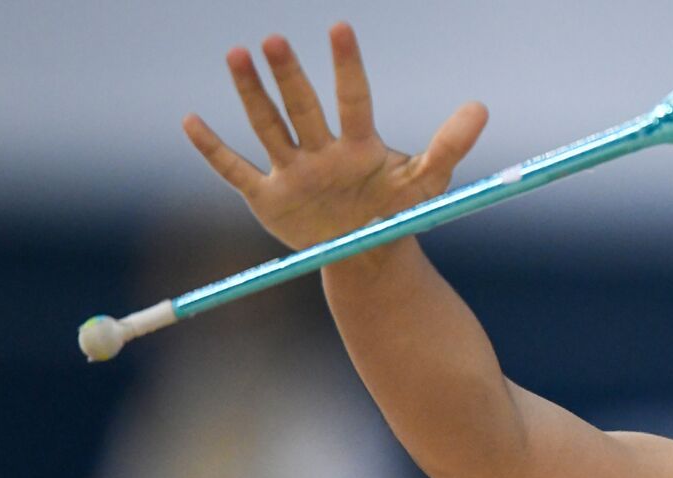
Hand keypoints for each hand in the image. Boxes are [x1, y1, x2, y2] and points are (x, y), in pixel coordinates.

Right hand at [182, 21, 488, 252]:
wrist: (369, 254)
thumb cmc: (397, 212)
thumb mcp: (428, 183)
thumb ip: (450, 145)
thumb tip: (482, 106)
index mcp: (359, 145)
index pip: (353, 99)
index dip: (347, 66)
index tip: (340, 28)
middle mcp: (321, 150)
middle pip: (303, 107)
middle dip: (288, 76)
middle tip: (272, 40)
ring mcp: (292, 172)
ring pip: (268, 127)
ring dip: (251, 94)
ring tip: (237, 54)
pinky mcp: (268, 198)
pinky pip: (234, 171)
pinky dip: (212, 149)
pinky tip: (191, 121)